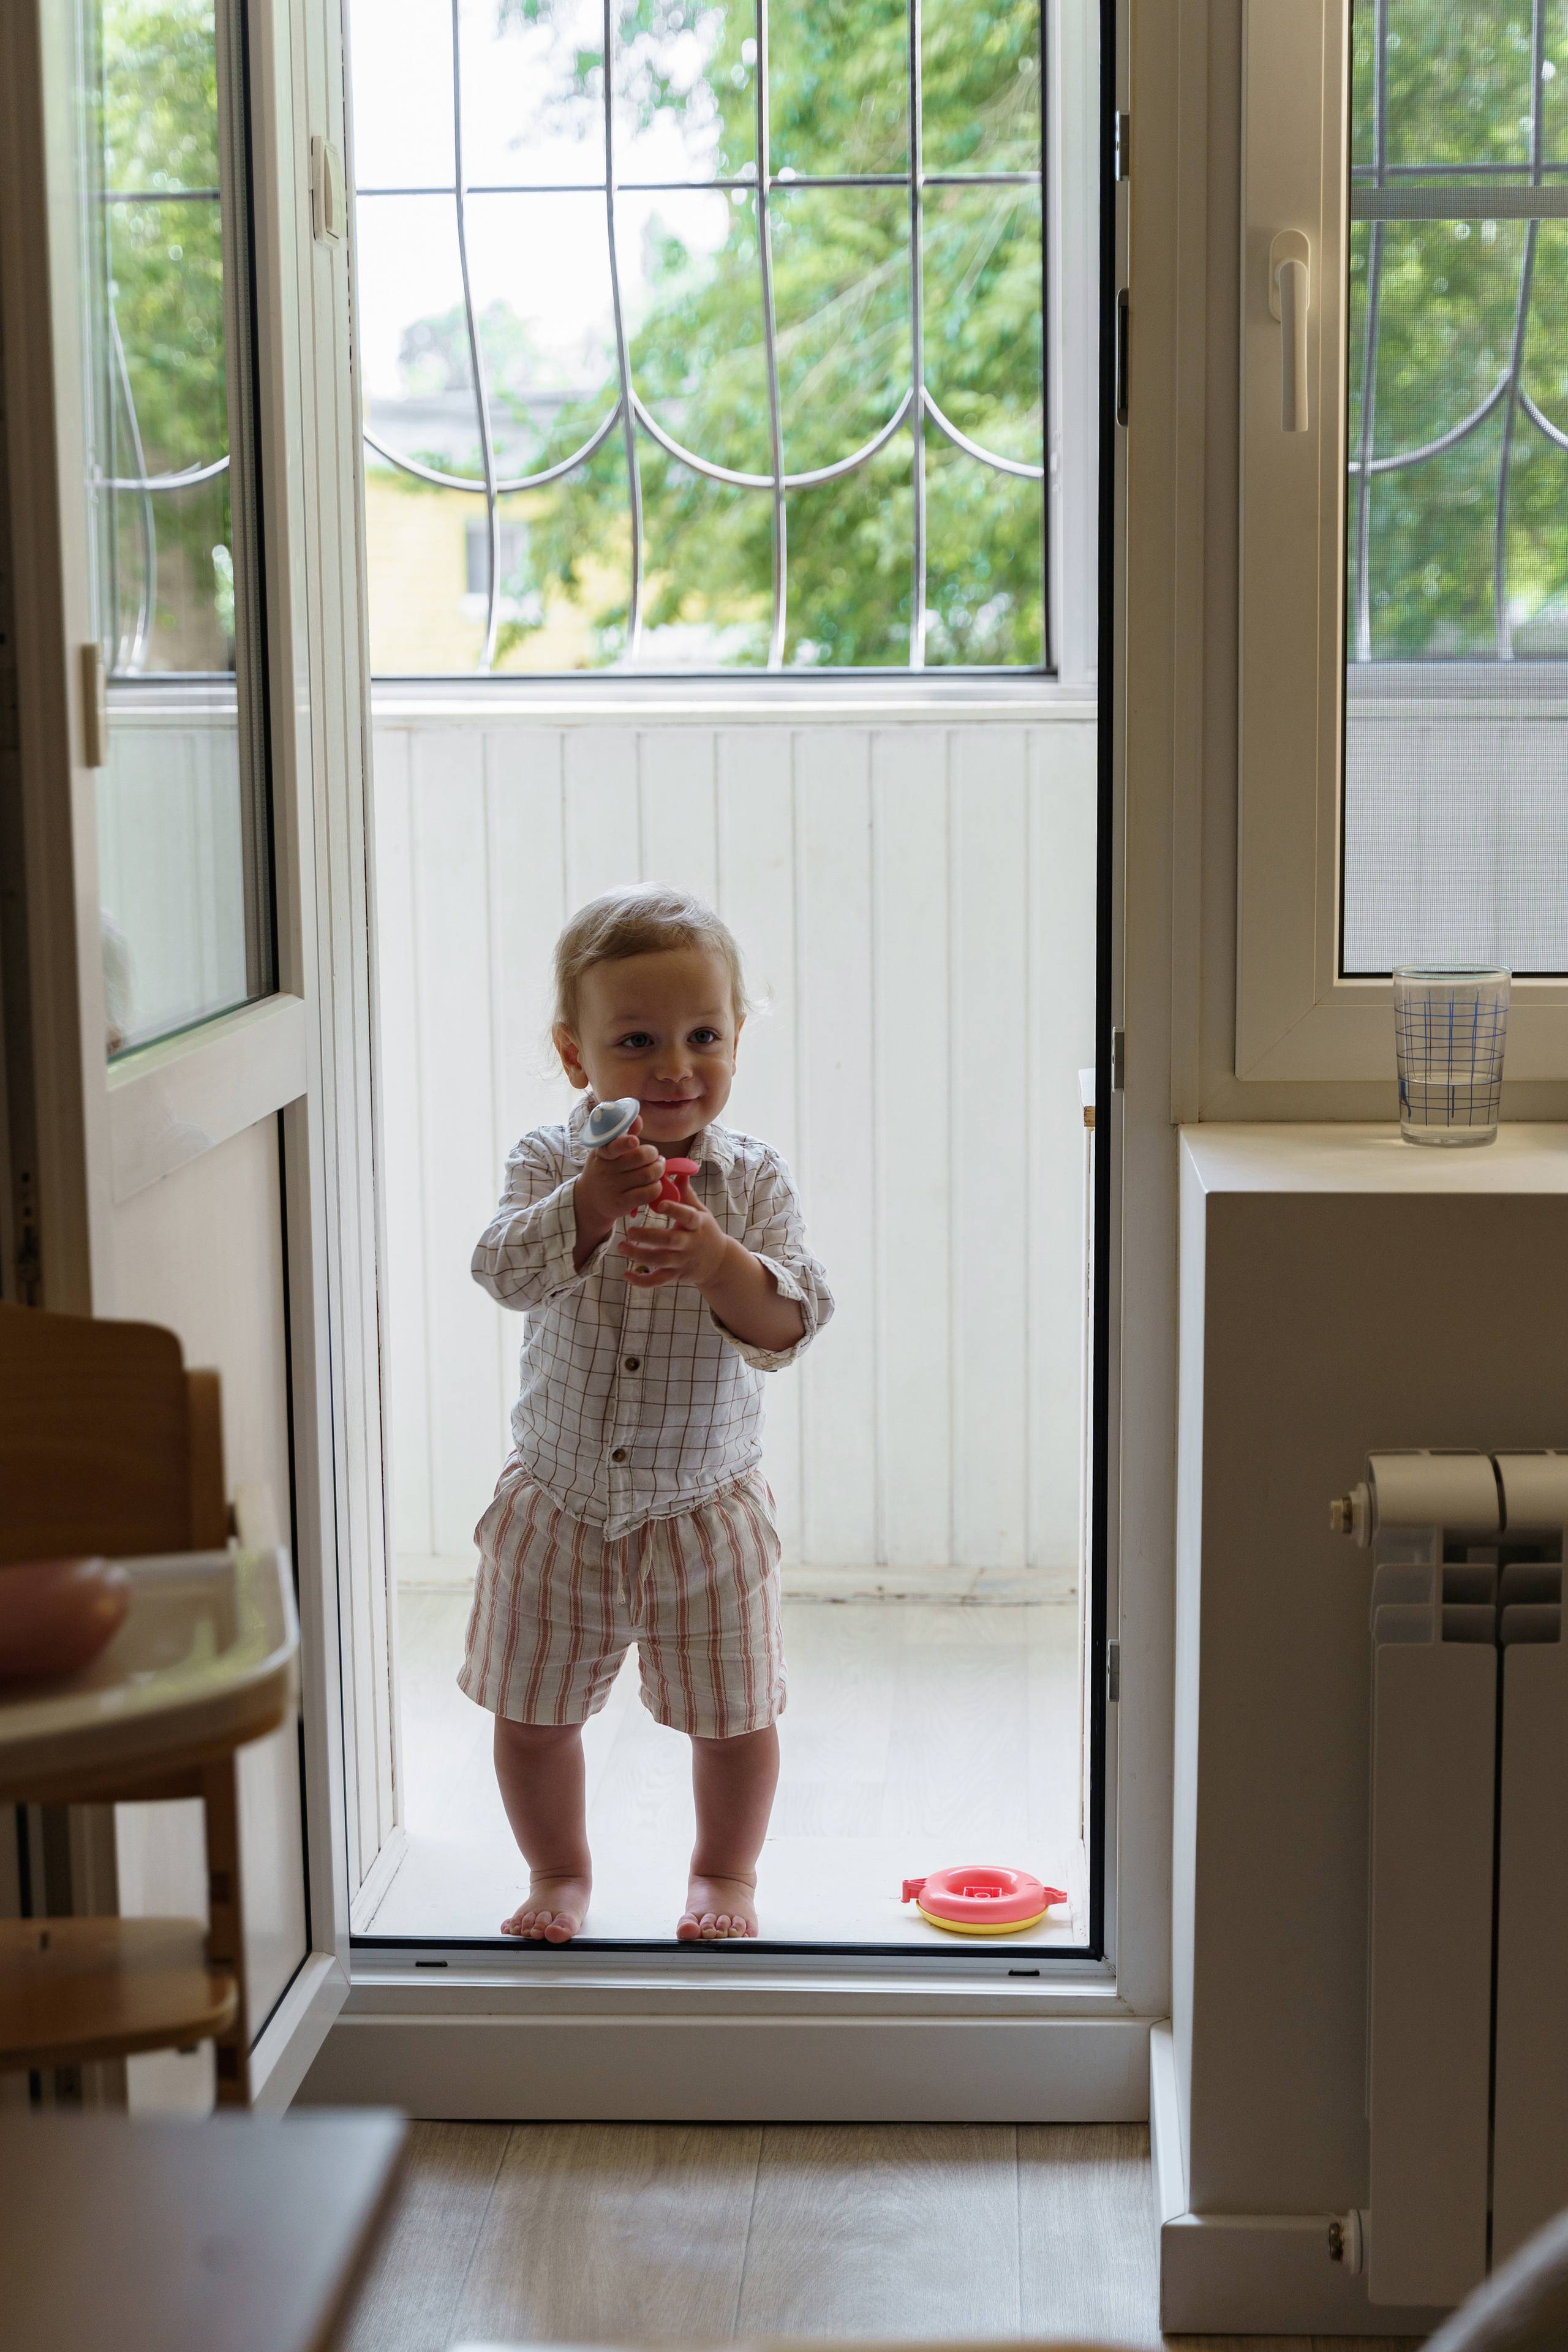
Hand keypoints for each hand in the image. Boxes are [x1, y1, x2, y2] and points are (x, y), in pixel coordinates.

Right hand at [573, 1120, 665, 1265]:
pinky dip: (657, 1186)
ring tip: (658, 1168)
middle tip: (656, 1157)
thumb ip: (624, 1134)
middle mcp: (605, 1170)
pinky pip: (648, 1193)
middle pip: (640, 1157)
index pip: (613, 1146)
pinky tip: (655, 1184)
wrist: (589, 1200)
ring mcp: (612, 1188)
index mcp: (602, 1153)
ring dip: (659, 1170)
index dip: (625, 1143)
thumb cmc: (604, 1169)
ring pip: (647, 1175)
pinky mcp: (621, 1203)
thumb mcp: (607, 1151)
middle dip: (654, 1155)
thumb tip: (637, 1118)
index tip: (634, 1141)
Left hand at [617, 1177, 728, 1290]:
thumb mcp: (701, 1211)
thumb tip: (680, 1170)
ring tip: (622, 1247)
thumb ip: (686, 1194)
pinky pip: (657, 1281)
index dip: (675, 1210)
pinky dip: (641, 1281)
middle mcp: (690, 1244)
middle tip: (629, 1231)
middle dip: (648, 1237)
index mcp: (697, 1225)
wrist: (718, 1262)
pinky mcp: (676, 1275)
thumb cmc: (705, 1231)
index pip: (688, 1216)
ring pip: (660, 1262)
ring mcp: (683, 1261)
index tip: (660, 1204)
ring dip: (639, 1256)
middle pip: (670, 1242)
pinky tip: (626, 1275)